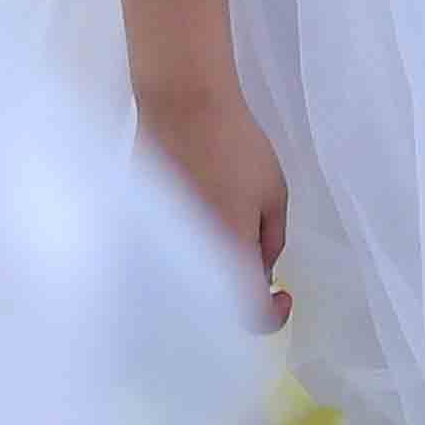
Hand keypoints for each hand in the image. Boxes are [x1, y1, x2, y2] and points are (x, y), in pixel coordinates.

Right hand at [140, 81, 291, 330]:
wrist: (182, 107)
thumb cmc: (235, 146)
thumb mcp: (273, 193)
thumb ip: (271, 239)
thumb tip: (261, 270)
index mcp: (228, 258)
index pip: (249, 317)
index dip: (273, 315)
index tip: (283, 296)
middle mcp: (190, 265)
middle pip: (216, 307)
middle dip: (240, 292)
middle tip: (256, 262)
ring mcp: (161, 250)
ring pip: (189, 284)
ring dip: (212, 273)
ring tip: (228, 234)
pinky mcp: (141, 232)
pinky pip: (169, 260)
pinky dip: (188, 255)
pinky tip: (201, 223)